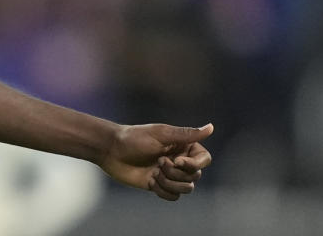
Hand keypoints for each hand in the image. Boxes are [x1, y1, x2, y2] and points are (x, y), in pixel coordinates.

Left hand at [99, 123, 213, 200]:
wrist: (111, 150)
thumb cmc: (134, 138)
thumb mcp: (161, 134)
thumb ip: (186, 134)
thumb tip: (211, 127)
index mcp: (182, 145)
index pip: (204, 159)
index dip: (194, 164)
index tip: (177, 160)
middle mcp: (179, 160)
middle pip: (195, 176)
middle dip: (177, 172)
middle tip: (159, 161)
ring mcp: (169, 174)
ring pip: (186, 188)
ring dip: (170, 182)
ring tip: (154, 173)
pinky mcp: (159, 185)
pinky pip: (173, 196)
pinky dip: (163, 190)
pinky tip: (150, 180)